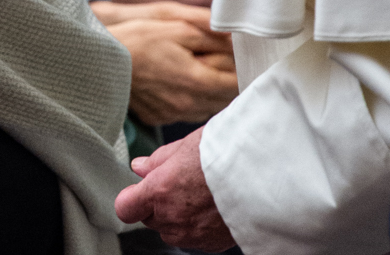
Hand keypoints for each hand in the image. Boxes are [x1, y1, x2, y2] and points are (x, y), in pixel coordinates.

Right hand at [91, 1, 236, 124]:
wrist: (98, 60)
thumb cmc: (137, 38)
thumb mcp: (175, 25)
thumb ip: (209, 33)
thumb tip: (236, 38)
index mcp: (196, 80)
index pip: (236, 83)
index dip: (244, 69)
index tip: (246, 58)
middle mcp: (188, 104)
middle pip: (225, 100)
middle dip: (231, 82)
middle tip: (230, 64)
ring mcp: (172, 114)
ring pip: (208, 109)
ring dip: (213, 94)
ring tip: (207, 73)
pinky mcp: (158, 118)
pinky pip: (187, 113)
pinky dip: (194, 101)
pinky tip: (184, 85)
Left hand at [115, 128, 235, 251]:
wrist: (263, 174)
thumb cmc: (225, 153)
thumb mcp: (185, 146)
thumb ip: (157, 161)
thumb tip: (139, 167)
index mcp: (160, 191)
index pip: (125, 207)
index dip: (130, 198)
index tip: (139, 188)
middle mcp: (173, 218)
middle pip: (150, 218)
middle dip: (157, 203)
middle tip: (179, 180)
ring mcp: (192, 235)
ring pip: (171, 231)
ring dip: (176, 216)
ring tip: (199, 192)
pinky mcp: (212, 244)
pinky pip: (193, 238)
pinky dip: (196, 225)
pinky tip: (212, 206)